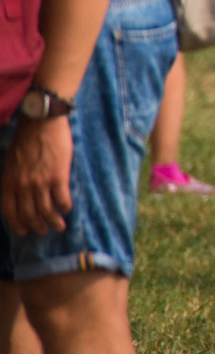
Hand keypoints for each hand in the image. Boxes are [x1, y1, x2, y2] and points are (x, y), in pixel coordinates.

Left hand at [3, 116, 71, 235]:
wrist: (41, 122)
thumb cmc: (26, 139)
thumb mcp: (11, 162)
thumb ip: (14, 179)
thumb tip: (20, 194)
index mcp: (9, 181)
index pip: (10, 212)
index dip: (17, 225)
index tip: (24, 232)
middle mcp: (23, 186)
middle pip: (29, 215)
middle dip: (37, 227)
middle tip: (44, 231)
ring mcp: (41, 182)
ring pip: (46, 211)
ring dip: (53, 222)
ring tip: (59, 226)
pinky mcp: (58, 176)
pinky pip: (62, 199)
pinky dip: (65, 207)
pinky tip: (67, 209)